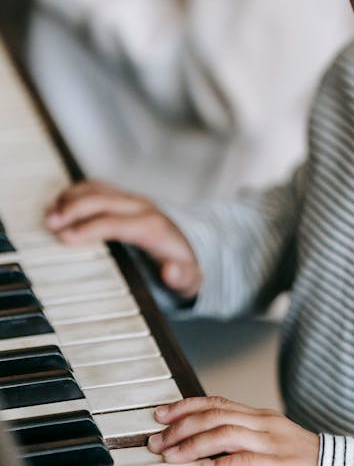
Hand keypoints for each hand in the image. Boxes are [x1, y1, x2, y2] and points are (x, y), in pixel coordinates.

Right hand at [45, 180, 201, 298]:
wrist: (191, 245)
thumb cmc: (184, 264)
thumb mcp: (190, 277)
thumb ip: (182, 277)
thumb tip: (171, 272)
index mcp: (154, 228)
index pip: (117, 223)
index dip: (91, 228)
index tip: (66, 237)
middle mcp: (141, 208)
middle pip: (103, 200)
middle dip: (75, 209)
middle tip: (51, 224)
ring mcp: (131, 200)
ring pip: (98, 189)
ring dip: (72, 197)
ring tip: (50, 214)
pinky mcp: (123, 198)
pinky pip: (97, 188)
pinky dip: (76, 193)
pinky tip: (60, 204)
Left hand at [148, 397, 320, 465]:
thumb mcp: (267, 461)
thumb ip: (241, 461)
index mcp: (260, 419)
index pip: (217, 403)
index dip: (186, 406)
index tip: (160, 414)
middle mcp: (264, 425)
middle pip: (215, 414)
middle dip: (180, 426)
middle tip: (155, 441)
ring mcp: (273, 443)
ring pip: (225, 432)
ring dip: (192, 444)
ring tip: (170, 456)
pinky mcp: (281, 465)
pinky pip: (247, 460)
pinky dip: (222, 463)